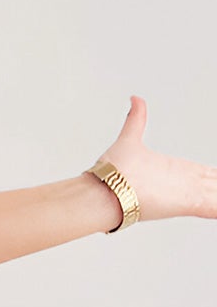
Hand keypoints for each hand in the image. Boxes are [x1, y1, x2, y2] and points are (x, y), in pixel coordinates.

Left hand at [97, 96, 216, 222]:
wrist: (102, 190)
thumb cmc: (112, 171)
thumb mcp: (130, 140)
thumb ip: (136, 120)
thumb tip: (135, 99)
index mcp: (179, 172)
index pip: (209, 173)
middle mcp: (186, 184)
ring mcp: (188, 195)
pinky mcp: (188, 204)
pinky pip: (215, 208)